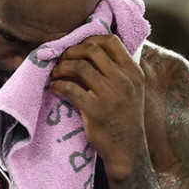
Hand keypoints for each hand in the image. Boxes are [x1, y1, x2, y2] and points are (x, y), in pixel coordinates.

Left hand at [49, 34, 146, 181]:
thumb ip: (119, 71)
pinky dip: (59, 85)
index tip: (79, 49)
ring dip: (63, 67)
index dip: (90, 39)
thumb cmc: (125, 118)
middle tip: (62, 59)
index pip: (111, 41)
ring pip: (80, 67)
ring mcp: (110, 95)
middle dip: (72, 52)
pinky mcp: (95, 110)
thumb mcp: (132, 90)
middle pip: (92, 50)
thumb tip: (93, 50)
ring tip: (56, 74)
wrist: (127, 149)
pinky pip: (71, 88)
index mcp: (133, 72)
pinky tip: (55, 87)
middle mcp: (124, 80)